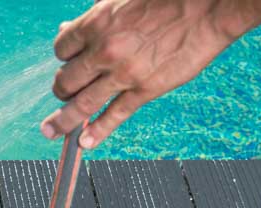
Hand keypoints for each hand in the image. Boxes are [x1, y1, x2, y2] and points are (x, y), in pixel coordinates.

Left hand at [42, 0, 257, 148]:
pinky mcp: (145, 90)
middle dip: (61, 88)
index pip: (61, 49)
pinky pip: (114, 116)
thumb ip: (95, 17)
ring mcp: (123, 74)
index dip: (63, 57)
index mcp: (96, 23)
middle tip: (63, 93)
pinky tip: (84, 142)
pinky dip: (97, 132)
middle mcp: (104, 50)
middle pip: (66, 80)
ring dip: (62, 120)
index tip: (69, 61)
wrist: (210, 5)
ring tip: (50, 131)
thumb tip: (67, 30)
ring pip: (82, 104)